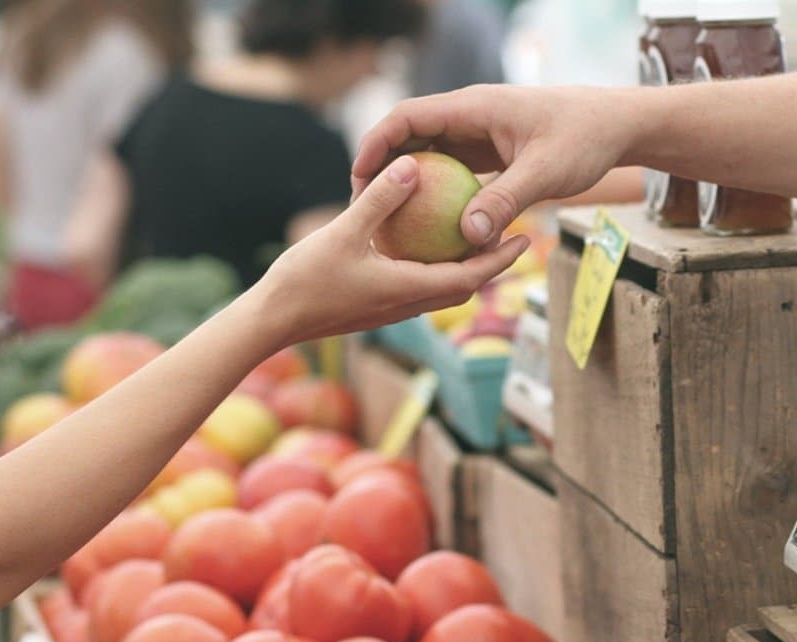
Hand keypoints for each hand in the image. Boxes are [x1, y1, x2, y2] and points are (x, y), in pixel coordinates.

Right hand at [257, 154, 529, 343]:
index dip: (500, 259)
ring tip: (478, 239)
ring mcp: (390, 309)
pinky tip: (424, 245)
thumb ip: (380, 200)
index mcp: (408, 290)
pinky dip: (433, 269)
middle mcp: (406, 305)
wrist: (272, 322)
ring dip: (464, 269)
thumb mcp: (343, 232)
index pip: (470, 277)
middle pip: (463, 286)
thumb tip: (412, 165)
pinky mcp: (375, 307)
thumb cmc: (304, 280)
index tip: (525, 239)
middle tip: (513, 236)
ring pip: (440, 290)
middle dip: (492, 265)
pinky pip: (417, 287)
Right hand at [352, 85, 631, 246]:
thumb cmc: (584, 139)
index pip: (408, 117)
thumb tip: (468, 237)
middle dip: (382, 168)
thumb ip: (505, 201)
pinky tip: (428, 230)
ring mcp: (478, 135)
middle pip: (409, 137)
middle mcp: (469, 117)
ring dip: (406, 185)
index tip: (358, 178)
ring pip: (428, 156)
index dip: (376, 144)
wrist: (616, 126)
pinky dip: (435, 196)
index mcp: (473, 107)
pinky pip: (451, 173)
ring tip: (386, 222)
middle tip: (362, 207)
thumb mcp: (545, 172)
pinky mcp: (488, 154)